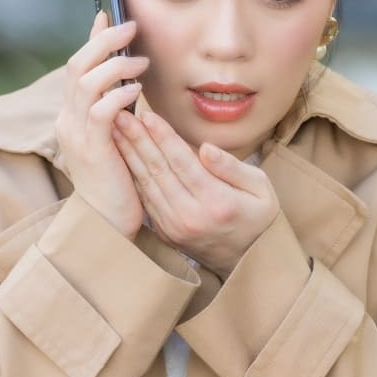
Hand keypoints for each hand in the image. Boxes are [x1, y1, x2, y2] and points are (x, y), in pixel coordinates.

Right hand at [54, 11, 148, 236]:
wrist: (106, 223)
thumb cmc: (118, 182)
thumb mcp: (115, 139)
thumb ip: (117, 111)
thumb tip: (130, 81)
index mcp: (71, 116)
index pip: (78, 66)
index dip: (92, 39)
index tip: (109, 15)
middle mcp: (67, 120)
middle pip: (77, 66)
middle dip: (104, 41)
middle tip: (131, 27)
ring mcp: (76, 134)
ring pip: (87, 82)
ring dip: (116, 65)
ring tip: (142, 61)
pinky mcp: (92, 149)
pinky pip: (102, 110)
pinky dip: (120, 94)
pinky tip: (138, 90)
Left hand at [115, 106, 278, 274]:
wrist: (248, 261)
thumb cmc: (258, 217)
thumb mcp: (261, 188)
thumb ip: (232, 167)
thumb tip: (205, 148)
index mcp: (217, 202)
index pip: (184, 162)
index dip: (164, 137)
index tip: (148, 115)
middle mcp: (191, 216)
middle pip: (159, 171)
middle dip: (138, 140)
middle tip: (120, 116)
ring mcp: (175, 227)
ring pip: (147, 184)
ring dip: (129, 156)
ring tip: (116, 131)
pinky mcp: (165, 232)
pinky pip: (146, 199)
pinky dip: (133, 176)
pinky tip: (125, 157)